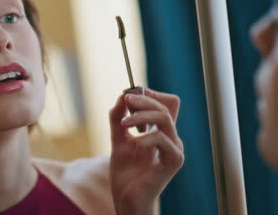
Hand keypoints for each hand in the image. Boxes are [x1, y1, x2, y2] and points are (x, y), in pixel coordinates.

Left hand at [109, 88, 183, 214]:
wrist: (126, 198)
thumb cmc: (125, 172)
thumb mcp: (118, 139)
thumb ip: (117, 119)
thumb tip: (121, 97)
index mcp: (161, 132)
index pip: (167, 104)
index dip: (153, 94)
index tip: (131, 94)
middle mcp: (171, 138)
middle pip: (166, 106)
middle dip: (144, 100)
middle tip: (126, 99)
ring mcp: (174, 149)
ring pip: (164, 118)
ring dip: (141, 116)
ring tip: (124, 124)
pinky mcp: (174, 161)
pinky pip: (163, 139)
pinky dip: (146, 137)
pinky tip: (135, 144)